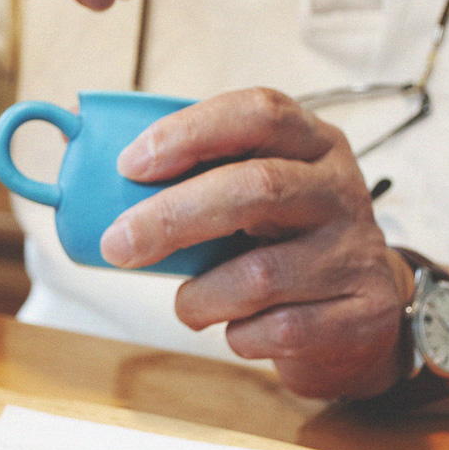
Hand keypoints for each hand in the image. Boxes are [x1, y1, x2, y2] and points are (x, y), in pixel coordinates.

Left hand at [99, 88, 415, 399]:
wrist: (358, 318)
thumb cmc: (280, 247)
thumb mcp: (250, 199)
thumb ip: (193, 181)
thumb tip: (88, 171)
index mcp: (311, 145)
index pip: (257, 113)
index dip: (189, 132)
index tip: (130, 164)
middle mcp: (340, 191)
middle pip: (255, 188)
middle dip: (171, 217)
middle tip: (118, 245)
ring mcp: (355, 253)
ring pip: (258, 274)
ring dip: (200, 296)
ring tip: (190, 303)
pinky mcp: (360, 314)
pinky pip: (276, 330)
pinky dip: (238, 335)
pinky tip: (239, 328)